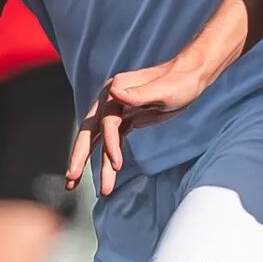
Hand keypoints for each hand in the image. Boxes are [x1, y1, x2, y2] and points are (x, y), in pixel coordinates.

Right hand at [66, 58, 211, 195]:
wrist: (191, 75)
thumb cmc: (180, 82)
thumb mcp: (163, 91)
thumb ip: (139, 94)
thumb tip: (114, 93)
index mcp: (116, 89)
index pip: (106, 122)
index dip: (110, 144)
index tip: (116, 165)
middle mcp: (111, 99)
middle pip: (90, 130)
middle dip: (79, 155)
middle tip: (70, 179)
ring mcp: (117, 109)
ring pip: (99, 139)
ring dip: (88, 161)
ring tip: (73, 185)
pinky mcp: (126, 119)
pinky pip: (112, 141)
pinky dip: (106, 157)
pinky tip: (105, 173)